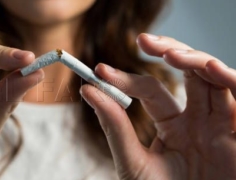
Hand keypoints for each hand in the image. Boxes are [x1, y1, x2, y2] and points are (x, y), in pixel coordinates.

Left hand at [80, 33, 235, 179]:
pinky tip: (210, 70)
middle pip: (188, 71)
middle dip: (169, 50)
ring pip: (214, 77)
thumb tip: (88, 90)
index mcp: (172, 125)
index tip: (99, 72)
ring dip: (196, 60)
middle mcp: (198, 118)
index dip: (126, 79)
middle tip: (144, 41)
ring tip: (170, 54)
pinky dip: (230, 80)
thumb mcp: (132, 161)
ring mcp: (221, 123)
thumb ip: (114, 126)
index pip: (150, 90)